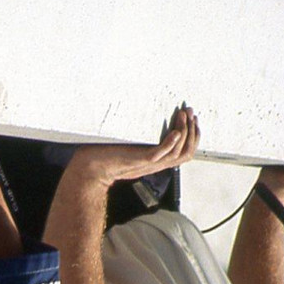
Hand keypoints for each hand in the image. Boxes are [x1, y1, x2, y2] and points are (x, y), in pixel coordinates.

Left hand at [66, 105, 199, 189]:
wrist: (89, 168)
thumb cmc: (105, 155)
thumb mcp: (128, 147)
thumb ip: (140, 139)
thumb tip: (146, 118)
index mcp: (155, 161)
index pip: (185, 153)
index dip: (193, 136)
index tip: (193, 119)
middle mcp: (155, 163)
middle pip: (186, 154)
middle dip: (193, 132)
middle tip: (191, 114)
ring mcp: (148, 163)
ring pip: (178, 154)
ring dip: (185, 133)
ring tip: (183, 116)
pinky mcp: (139, 160)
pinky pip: (161, 154)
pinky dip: (171, 143)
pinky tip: (175, 131)